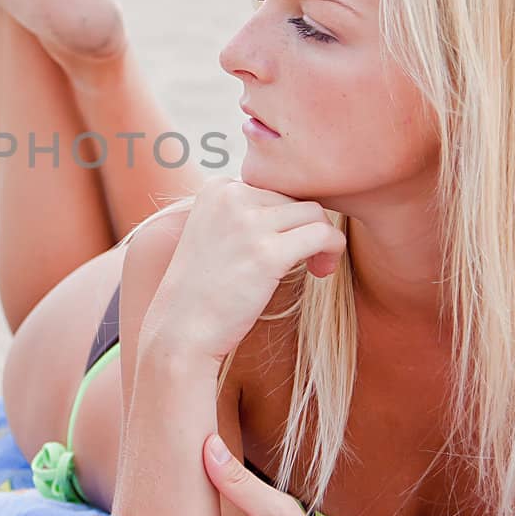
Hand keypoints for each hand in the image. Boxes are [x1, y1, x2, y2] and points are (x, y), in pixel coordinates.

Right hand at [145, 177, 344, 364]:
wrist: (181, 329)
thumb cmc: (205, 288)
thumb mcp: (217, 232)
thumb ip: (249, 210)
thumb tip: (303, 200)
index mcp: (217, 187)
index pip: (274, 186)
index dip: (286, 218)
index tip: (285, 245)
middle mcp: (230, 196)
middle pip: (295, 198)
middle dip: (306, 228)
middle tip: (307, 262)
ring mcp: (247, 224)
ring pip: (314, 213)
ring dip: (324, 239)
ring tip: (316, 266)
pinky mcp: (267, 253)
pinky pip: (323, 234)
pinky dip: (333, 249)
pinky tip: (322, 272)